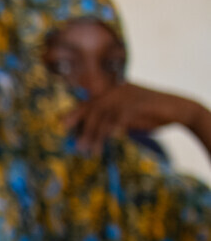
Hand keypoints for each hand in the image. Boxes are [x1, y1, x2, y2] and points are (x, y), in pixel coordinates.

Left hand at [64, 81, 210, 153]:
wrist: (179, 109)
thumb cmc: (151, 115)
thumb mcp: (127, 118)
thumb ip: (110, 122)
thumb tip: (89, 136)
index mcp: (114, 90)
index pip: (89, 102)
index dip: (74, 113)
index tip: (61, 126)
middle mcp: (117, 90)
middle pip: (92, 109)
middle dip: (82, 127)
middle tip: (75, 145)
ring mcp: (126, 96)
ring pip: (102, 116)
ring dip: (93, 135)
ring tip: (87, 150)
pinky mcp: (135, 104)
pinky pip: (117, 120)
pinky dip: (109, 132)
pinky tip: (106, 143)